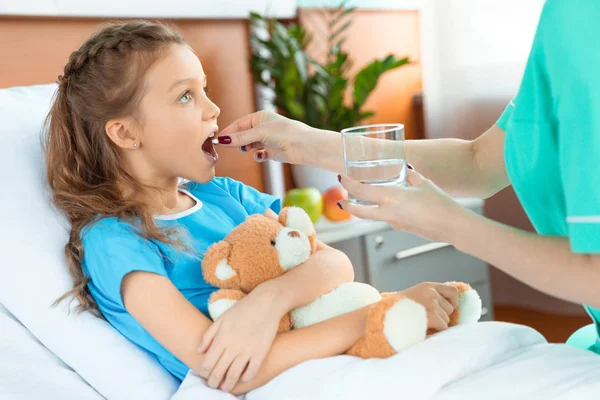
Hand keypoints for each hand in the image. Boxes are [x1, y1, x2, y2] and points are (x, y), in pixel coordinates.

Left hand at [198, 283, 285, 392]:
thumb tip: (199, 351)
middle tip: (213, 385)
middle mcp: (233, 346)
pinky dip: (246, 378)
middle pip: (219, 372)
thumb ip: (208, 335)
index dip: (204, 371)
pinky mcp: (261, 352)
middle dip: (213, 382)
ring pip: (234, 375)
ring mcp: (248, 350)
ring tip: (226, 388)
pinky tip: (243, 378)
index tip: (205, 374)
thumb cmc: (242, 309)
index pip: (208, 362)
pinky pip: (252, 372)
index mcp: (222, 337)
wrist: (266, 302)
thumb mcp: (222, 318)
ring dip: (228, 385)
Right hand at [217, 110, 340, 166]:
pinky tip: (260, 156)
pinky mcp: (273, 152)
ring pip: (250, 145)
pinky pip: (260, 154)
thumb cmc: (284, 132)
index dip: (229, 131)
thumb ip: (240, 138)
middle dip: (236, 141)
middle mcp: (263, 127)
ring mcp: (268, 140)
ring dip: (247, 148)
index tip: (218, 139)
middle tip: (227, 147)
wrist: (304, 146)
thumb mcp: (259, 133)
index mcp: (260, 117)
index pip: (239, 124)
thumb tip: (222, 141)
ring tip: (246, 150)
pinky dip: (258, 156)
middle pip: (243, 135)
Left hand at [338, 168, 469, 242]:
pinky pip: (385, 217)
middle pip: (358, 211)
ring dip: (362, 208)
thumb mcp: (424, 184)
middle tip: (341, 197)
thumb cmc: (440, 203)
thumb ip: (411, 175)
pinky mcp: (400, 228)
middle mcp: (388, 212)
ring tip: (360, 198)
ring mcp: (393, 222)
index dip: (348, 184)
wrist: (452, 226)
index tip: (341, 177)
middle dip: (346, 204)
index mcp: (392, 198)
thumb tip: (405, 167)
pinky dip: (380, 210)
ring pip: (371, 216)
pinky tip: (386, 203)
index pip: (361, 191)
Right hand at [399, 282, 458, 331]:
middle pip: (450, 308)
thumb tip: (450, 308)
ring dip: (437, 324)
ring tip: (421, 322)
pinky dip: (435, 331)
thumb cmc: (397, 309)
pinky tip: (423, 328)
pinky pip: (443, 327)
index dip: (453, 301)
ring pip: (446, 319)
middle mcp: (431, 293)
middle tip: (426, 318)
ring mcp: (432, 304)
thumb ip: (429, 297)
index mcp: (427, 286)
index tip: (447, 308)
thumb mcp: (414, 296)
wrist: (385, 316)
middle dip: (441, 315)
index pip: (452, 291)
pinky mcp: (433, 316)